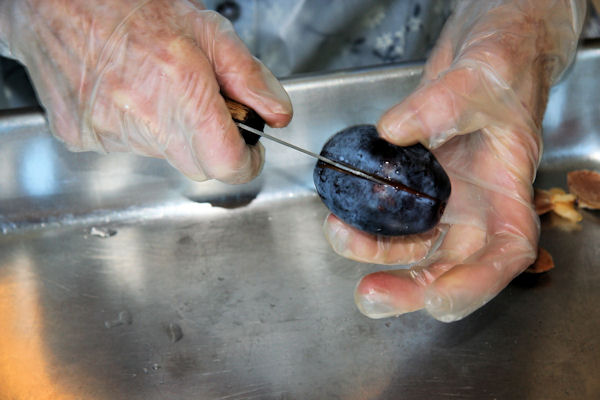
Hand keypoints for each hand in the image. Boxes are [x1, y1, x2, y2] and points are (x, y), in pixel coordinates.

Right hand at [0, 0, 291, 182]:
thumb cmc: (129, 4)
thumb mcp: (206, 28)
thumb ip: (249, 75)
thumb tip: (276, 112)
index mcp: (179, 87)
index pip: (227, 163)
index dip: (246, 161)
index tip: (249, 150)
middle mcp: (141, 115)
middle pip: (198, 166)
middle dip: (209, 143)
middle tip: (201, 104)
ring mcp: (107, 131)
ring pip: (163, 157)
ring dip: (170, 133)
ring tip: (155, 87)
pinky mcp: (81, 137)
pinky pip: (126, 148)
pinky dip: (136, 130)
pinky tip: (126, 94)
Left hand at [323, 0, 584, 321]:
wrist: (482, 52)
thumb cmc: (502, 67)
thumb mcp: (482, 77)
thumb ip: (443, 104)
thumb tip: (395, 132)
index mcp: (508, 195)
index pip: (504, 255)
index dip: (474, 286)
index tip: (438, 300)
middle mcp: (475, 209)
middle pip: (449, 267)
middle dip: (409, 288)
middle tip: (369, 294)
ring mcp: (443, 200)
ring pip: (411, 246)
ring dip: (374, 252)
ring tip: (340, 234)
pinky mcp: (414, 187)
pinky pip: (388, 215)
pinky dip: (365, 222)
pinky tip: (342, 212)